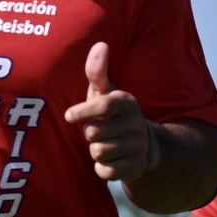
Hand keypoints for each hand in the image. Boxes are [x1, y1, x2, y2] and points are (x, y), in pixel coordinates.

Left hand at [63, 43, 158, 184]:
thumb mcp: (105, 93)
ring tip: (106, 144)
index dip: (83, 112)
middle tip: (99, 131)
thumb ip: (97, 71)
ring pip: (99, 152)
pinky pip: (106, 171)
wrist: (145, 146)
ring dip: (96, 151)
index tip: (71, 116)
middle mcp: (137, 124)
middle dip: (90, 134)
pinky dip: (102, 168)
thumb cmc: (113, 115)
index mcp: (128, 103)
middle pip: (94, 133)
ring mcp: (138, 147)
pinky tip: (111, 160)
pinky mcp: (136, 167)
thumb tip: (100, 45)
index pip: (103, 106)